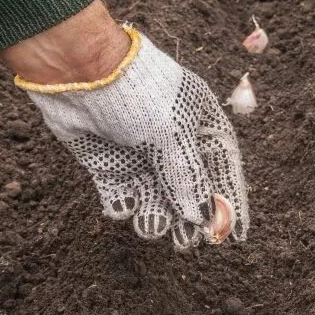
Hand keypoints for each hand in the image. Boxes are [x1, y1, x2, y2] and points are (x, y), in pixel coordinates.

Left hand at [1, 1, 248, 248]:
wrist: (77, 72)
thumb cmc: (136, 93)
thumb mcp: (170, 135)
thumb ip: (187, 178)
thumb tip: (203, 219)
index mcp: (200, 122)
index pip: (223, 167)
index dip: (231, 201)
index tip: (236, 236)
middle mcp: (173, 139)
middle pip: (188, 188)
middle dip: (187, 218)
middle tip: (185, 243)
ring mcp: (140, 152)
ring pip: (155, 196)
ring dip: (155, 215)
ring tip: (151, 227)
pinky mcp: (109, 162)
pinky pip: (122, 193)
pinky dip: (124, 205)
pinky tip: (124, 208)